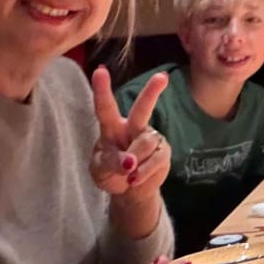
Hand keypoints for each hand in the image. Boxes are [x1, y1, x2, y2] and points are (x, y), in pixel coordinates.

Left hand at [90, 69, 170, 200]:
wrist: (129, 192)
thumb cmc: (110, 174)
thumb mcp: (101, 171)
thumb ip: (111, 163)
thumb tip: (129, 162)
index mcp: (111, 128)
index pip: (105, 108)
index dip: (102, 90)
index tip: (100, 71)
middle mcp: (132, 128)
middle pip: (142, 108)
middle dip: (151, 92)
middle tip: (162, 77)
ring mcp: (150, 138)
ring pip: (146, 142)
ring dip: (136, 160)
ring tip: (128, 174)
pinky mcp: (163, 151)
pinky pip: (157, 158)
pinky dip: (145, 171)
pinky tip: (136, 179)